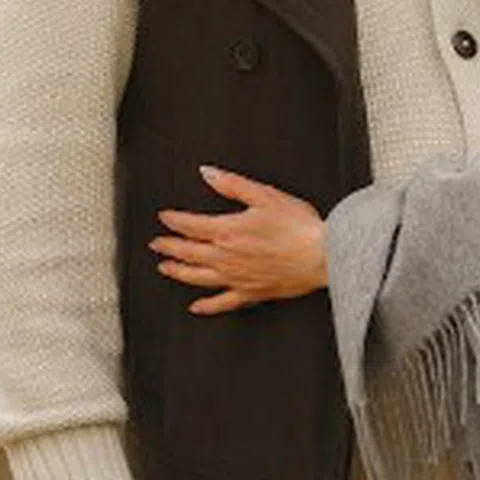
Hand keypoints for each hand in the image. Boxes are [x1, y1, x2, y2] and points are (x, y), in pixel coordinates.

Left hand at [151, 166, 327, 314]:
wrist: (323, 256)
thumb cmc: (299, 227)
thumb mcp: (265, 195)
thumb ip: (232, 184)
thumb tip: (208, 173)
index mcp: (228, 231)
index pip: (191, 225)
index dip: (174, 220)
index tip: (164, 217)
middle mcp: (226, 258)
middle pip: (188, 252)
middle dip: (168, 246)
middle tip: (156, 243)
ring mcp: (237, 278)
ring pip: (197, 277)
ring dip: (178, 272)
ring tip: (165, 268)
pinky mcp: (251, 294)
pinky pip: (221, 303)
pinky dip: (206, 305)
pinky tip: (196, 306)